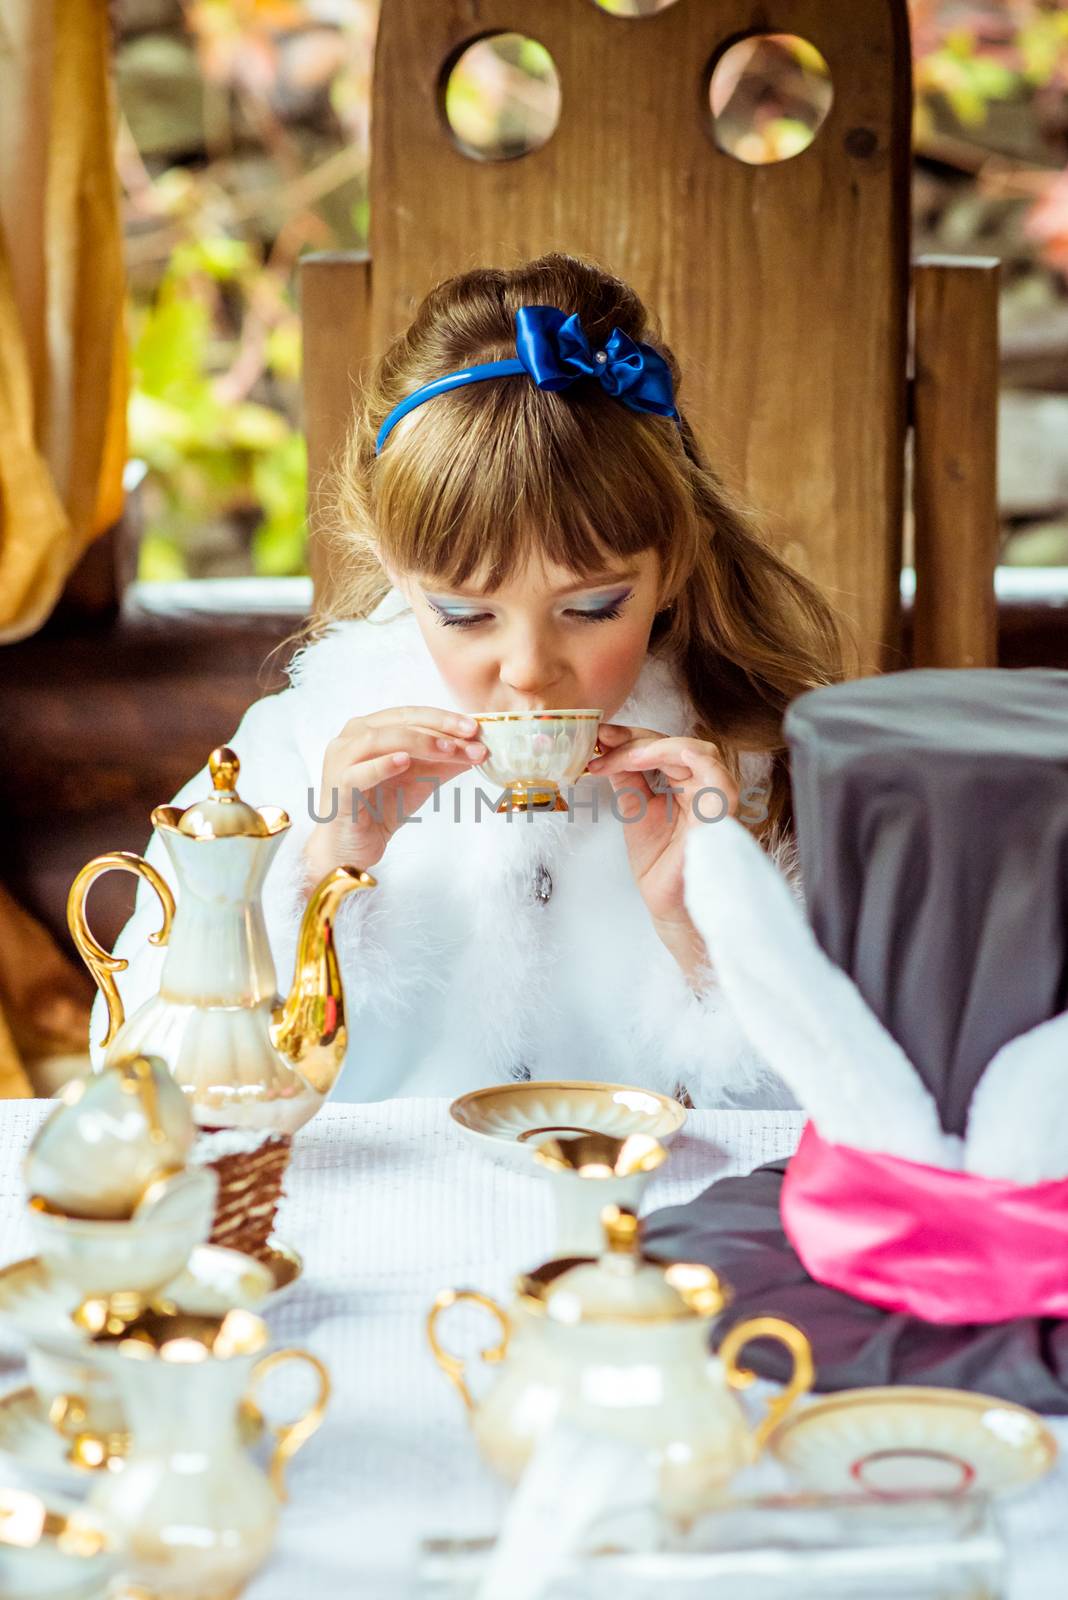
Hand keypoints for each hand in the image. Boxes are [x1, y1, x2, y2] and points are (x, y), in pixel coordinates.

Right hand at [303, 705, 486, 879]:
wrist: (353, 848)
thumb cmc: (381, 809)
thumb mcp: (422, 781)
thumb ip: (445, 762)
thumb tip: (480, 747)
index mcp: (370, 729)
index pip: (411, 715)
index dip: (444, 718)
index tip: (476, 728)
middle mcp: (351, 737)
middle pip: (399, 722)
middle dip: (439, 729)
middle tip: (471, 737)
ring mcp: (341, 760)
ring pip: (380, 740)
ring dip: (419, 743)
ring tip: (449, 750)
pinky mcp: (338, 787)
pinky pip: (359, 772)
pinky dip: (382, 764)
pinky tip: (405, 761)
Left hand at [587, 723, 738, 980]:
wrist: (666, 907)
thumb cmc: (658, 865)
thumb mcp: (635, 810)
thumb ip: (628, 779)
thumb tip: (607, 748)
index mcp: (688, 784)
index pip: (664, 748)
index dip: (632, 738)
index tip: (600, 736)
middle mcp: (705, 788)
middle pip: (679, 744)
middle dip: (637, 740)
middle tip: (603, 742)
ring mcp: (716, 802)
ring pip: (700, 753)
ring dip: (658, 748)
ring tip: (623, 756)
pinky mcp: (720, 820)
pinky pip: (721, 783)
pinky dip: (700, 762)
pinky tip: (672, 752)